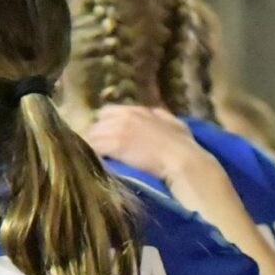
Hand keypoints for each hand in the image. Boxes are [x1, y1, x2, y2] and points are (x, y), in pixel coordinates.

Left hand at [82, 105, 199, 177]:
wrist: (181, 159)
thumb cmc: (183, 144)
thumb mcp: (174, 123)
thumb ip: (160, 117)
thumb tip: (154, 115)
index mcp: (137, 110)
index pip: (107, 112)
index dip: (104, 125)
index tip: (105, 137)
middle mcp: (124, 116)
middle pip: (96, 124)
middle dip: (95, 136)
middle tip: (97, 151)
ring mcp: (117, 130)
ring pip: (92, 136)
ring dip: (91, 147)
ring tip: (90, 159)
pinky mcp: (114, 145)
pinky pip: (94, 147)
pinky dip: (92, 155)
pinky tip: (93, 164)